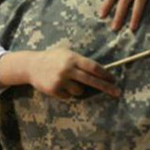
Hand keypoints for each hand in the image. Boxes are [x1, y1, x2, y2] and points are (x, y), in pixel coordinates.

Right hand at [0, 49, 119, 99]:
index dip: (105, 74)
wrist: (31, 65)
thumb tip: (101, 72)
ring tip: (67, 81)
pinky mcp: (54, 90)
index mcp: (72, 58)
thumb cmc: (54, 58)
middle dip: (106, 87)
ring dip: (78, 88)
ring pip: (79, 90)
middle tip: (117, 92)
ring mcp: (60, 80)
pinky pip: (68, 96)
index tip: (113, 79)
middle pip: (91, 80)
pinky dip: (67, 92)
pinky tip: (58, 85)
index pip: (93, 67)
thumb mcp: (67, 54)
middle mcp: (67, 69)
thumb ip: (81, 61)